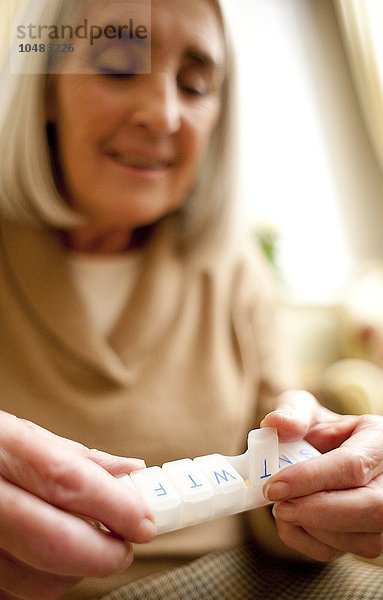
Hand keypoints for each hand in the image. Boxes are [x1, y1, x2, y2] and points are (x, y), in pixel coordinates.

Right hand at [0, 411, 155, 599]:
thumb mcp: (19, 434)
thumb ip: (74, 457)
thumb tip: (131, 471)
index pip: (65, 481)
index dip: (113, 505)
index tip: (145, 520)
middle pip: (53, 540)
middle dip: (104, 551)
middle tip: (125, 543)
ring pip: (35, 581)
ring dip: (75, 571)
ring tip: (84, 545)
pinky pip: (12, 593)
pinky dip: (40, 582)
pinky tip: (43, 557)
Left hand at [260, 391, 382, 561]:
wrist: (318, 450)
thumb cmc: (314, 428)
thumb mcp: (302, 409)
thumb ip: (291, 412)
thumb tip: (277, 424)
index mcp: (378, 438)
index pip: (353, 465)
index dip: (311, 479)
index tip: (273, 487)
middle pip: (372, 508)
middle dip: (317, 512)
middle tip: (278, 506)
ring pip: (363, 539)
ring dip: (312, 530)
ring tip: (283, 508)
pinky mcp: (371, 536)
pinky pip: (346, 552)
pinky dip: (311, 542)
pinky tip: (292, 521)